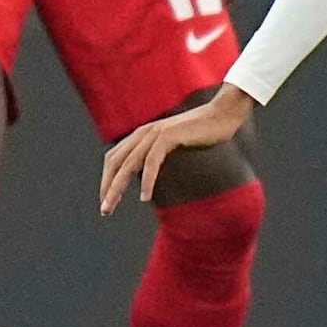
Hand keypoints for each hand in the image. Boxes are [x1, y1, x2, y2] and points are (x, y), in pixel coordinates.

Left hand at [98, 83, 255, 213]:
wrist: (222, 116)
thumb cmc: (200, 133)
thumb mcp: (172, 145)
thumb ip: (157, 155)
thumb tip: (144, 173)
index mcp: (141, 135)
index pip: (114, 158)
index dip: (107, 179)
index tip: (106, 199)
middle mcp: (143, 133)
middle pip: (115, 162)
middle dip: (107, 187)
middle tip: (104, 210)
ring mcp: (155, 133)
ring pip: (128, 164)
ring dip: (117, 188)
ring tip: (112, 207)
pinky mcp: (168, 136)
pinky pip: (152, 162)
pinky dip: (146, 181)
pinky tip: (144, 197)